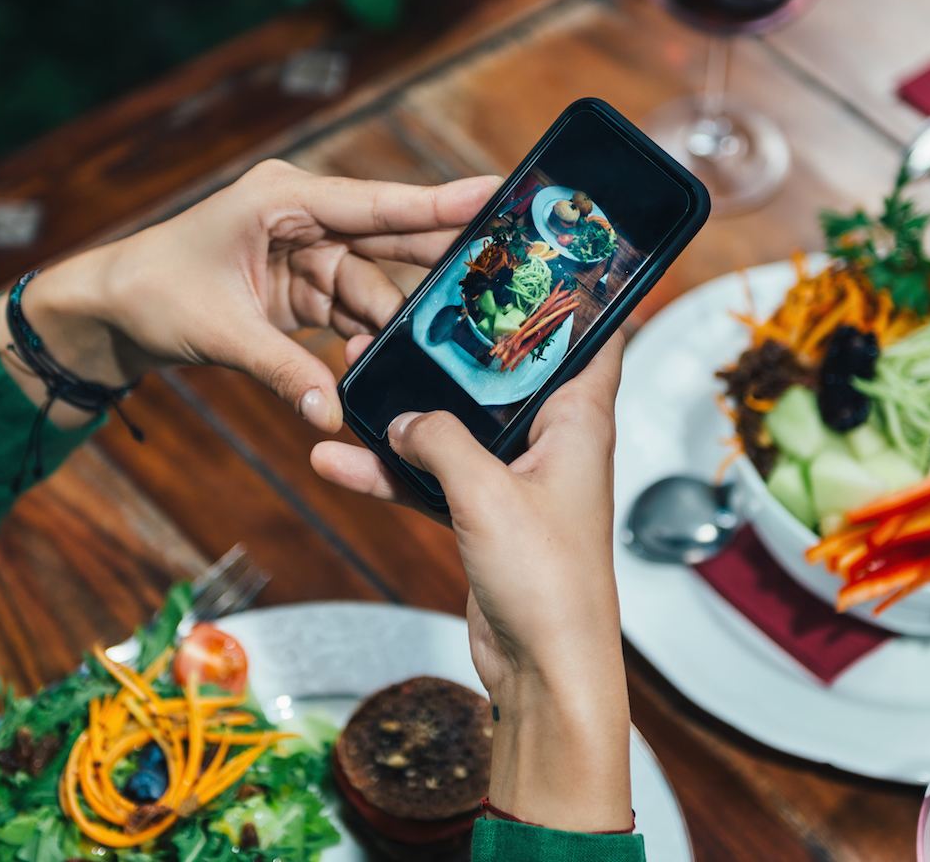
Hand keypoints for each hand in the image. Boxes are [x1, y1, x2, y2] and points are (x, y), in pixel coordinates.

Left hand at [0, 159, 497, 430]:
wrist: (111, 311)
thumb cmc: (151, 293)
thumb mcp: (218, 330)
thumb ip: (281, 369)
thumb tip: (330, 413)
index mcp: (282, 197)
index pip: (373, 203)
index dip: (435, 204)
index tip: (492, 194)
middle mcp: (303, 217)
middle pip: (389, 237)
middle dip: (441, 256)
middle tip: (509, 263)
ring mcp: (307, 254)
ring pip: (376, 285)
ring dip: (399, 321)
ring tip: (445, 344)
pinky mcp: (305, 290)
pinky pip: (354, 314)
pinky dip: (369, 340)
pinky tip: (389, 364)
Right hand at [311, 335, 632, 832]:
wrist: (544, 670)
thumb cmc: (548, 582)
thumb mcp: (486, 492)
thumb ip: (440, 439)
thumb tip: (402, 415)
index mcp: (579, 422)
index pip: (591, 337)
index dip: (569, 297)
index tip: (527, 260)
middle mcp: (553, 443)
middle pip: (503, 375)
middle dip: (454, 349)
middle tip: (405, 314)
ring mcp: (517, 481)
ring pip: (456, 427)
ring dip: (407, 411)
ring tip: (353, 377)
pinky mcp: (485, 518)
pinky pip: (433, 478)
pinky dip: (391, 471)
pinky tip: (339, 459)